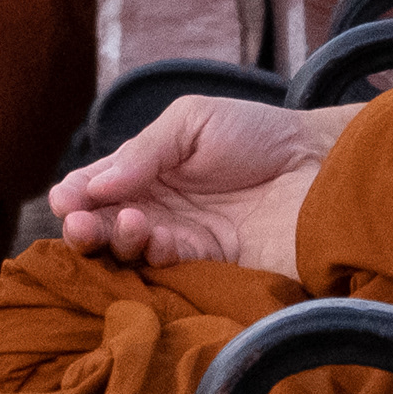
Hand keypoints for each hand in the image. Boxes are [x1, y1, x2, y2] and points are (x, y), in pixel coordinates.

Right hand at [50, 95, 352, 279]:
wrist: (324, 166)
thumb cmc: (260, 134)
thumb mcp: (193, 121)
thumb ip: (143, 151)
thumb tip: (94, 184)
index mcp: (148, 171)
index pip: (97, 189)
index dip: (76, 195)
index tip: (68, 199)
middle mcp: (158, 210)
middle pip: (104, 227)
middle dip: (84, 227)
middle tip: (81, 224)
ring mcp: (182, 242)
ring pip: (128, 254)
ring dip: (116, 242)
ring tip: (132, 221)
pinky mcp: (209, 270)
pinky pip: (167, 272)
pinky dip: (153, 258)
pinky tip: (157, 237)